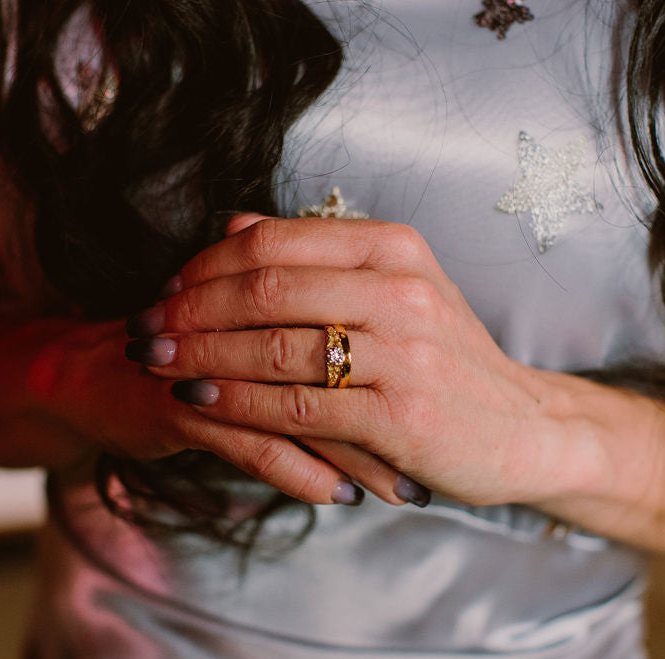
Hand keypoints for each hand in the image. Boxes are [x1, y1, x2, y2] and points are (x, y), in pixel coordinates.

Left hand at [126, 215, 597, 507]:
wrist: (523, 428)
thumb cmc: (445, 361)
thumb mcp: (395, 289)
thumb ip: (315, 256)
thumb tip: (230, 223)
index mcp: (393, 249)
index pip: (274, 240)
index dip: (204, 263)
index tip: (165, 287)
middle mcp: (400, 289)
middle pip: (264, 286)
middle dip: (188, 306)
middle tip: (142, 325)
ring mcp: (403, 352)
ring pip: (273, 344)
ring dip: (200, 352)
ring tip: (155, 360)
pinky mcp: (397, 415)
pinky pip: (294, 404)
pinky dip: (236, 400)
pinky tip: (198, 398)